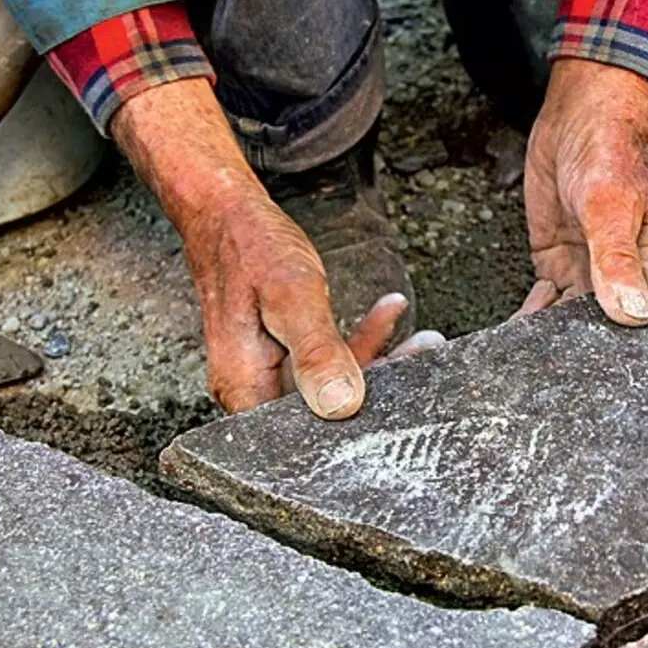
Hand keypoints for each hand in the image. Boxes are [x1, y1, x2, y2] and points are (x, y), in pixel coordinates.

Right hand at [111, 78, 416, 416]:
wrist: (225, 213)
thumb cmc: (251, 247)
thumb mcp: (292, 297)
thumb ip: (316, 352)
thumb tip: (340, 405)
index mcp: (245, 389)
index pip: (307, 433)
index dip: (354, 426)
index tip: (399, 398)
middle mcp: (252, 390)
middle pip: (323, 412)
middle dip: (380, 389)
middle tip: (421, 356)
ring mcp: (266, 374)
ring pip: (331, 386)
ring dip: (378, 361)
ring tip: (421, 340)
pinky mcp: (280, 356)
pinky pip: (326, 362)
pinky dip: (359, 341)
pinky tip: (388, 314)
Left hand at [519, 59, 647, 361]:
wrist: (577, 119)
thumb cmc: (610, 154)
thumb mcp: (611, 206)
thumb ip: (617, 259)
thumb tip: (631, 312)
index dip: (631, 367)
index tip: (604, 392)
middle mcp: (623, 281)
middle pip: (608, 339)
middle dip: (584, 363)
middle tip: (550, 390)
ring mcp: (588, 275)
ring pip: (572, 328)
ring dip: (552, 346)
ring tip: (525, 372)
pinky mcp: (558, 265)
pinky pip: (546, 306)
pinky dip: (532, 322)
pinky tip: (513, 339)